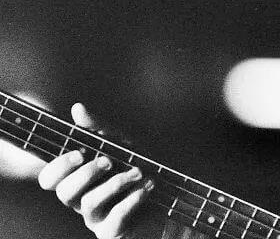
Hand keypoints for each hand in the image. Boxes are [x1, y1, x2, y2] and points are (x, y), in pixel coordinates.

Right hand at [37, 104, 157, 238]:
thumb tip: (77, 108)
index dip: (58, 167)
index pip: (50, 179)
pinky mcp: (114, 232)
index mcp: (80, 181)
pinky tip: (146, 189)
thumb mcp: (124, 145)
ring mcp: (97, 218)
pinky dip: (130, 201)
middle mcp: (83, 200)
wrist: (173, 199)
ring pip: (88, 204)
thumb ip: (100, 129)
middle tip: (109, 161)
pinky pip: (112, 221)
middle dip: (86, 174)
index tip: (79, 153)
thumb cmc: (141, 171)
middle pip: (63, 192)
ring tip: (137, 172)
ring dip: (115, 184)